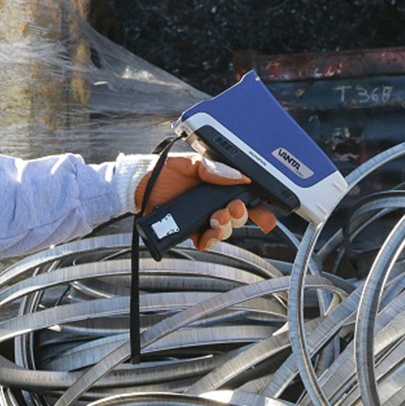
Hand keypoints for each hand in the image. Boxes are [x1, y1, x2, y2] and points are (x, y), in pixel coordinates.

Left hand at [134, 154, 277, 250]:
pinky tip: (205, 235)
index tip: (266, 216)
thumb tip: (240, 177)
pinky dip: (208, 241)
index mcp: (218, 186)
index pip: (246, 199)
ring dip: (225, 228)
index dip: (260, 210)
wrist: (138, 184)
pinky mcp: (189, 230)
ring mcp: (202, 218)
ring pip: (225, 231)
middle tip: (232, 209)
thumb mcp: (192, 164)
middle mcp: (213, 204)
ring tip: (216, 219)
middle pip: (239, 218)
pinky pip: (205, 241)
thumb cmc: (163, 171)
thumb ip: (215, 170)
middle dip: (240, 216)